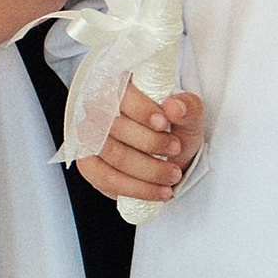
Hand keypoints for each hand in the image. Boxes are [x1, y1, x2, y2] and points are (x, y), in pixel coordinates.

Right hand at [78, 83, 201, 205]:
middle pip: (115, 126)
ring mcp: (88, 138)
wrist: (167, 157)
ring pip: (113, 154)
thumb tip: (174, 107)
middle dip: (150, 143)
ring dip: (148, 169)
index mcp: (118, 86)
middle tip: (176, 150)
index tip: (165, 124)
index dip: (141, 110)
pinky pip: (106, 179)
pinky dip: (136, 188)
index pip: (120, 94)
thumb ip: (188, 108)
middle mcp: (95, 109)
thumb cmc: (173, 130)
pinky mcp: (88, 165)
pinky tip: (158, 191)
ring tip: (173, 174)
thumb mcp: (189, 116)